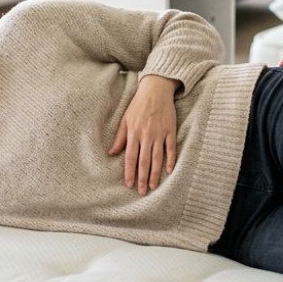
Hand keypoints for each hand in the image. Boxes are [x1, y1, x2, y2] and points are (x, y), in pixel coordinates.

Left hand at [108, 74, 178, 195]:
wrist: (156, 89)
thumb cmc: (138, 104)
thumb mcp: (125, 119)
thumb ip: (120, 137)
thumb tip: (111, 152)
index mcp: (133, 133)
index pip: (130, 157)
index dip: (129, 172)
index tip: (129, 185)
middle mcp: (146, 135)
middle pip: (144, 161)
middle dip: (142, 178)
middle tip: (142, 192)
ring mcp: (159, 133)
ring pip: (157, 157)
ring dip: (155, 173)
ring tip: (154, 186)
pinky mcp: (170, 130)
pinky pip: (171, 148)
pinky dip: (171, 159)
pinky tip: (169, 170)